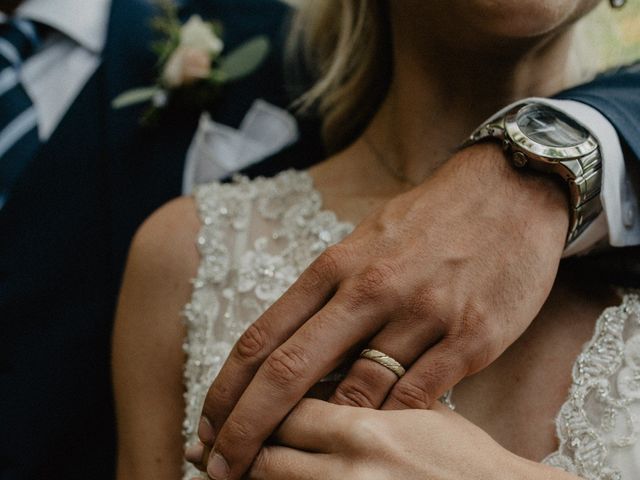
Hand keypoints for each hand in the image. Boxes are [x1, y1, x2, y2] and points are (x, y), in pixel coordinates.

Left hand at [193, 143, 568, 478]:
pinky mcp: (469, 339)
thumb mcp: (365, 240)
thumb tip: (294, 343)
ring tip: (290, 468)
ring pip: (353, 394)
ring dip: (316, 439)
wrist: (511, 190)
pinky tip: (367, 443)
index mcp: (337, 265)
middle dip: (248, 428)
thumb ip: (328, 290)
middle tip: (221, 468)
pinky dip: (386, 425)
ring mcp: (421, 315)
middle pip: (292, 372)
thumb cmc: (430, 218)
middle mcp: (371, 291)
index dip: (227, 390)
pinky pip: (416, 398)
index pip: (264, 336)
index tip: (207, 427)